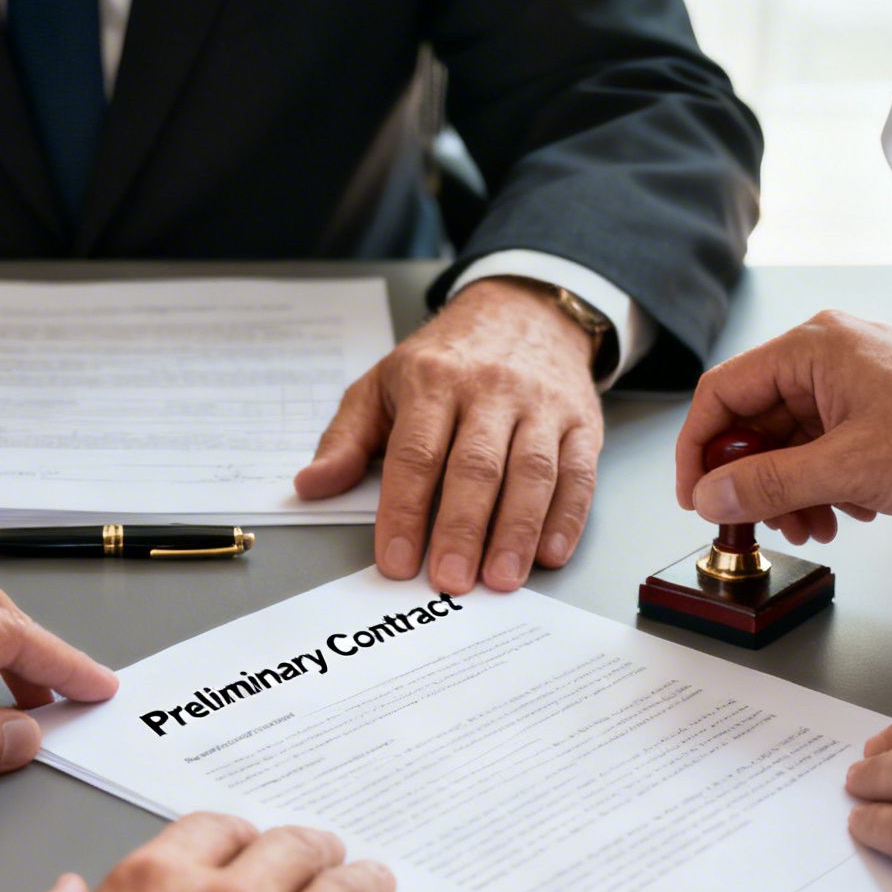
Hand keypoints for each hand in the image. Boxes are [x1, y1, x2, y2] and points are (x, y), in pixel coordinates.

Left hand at [295, 277, 602, 593]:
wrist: (525, 310)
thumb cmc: (447, 359)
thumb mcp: (383, 384)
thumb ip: (347, 440)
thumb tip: (310, 486)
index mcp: (432, 381)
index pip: (416, 454)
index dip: (405, 511)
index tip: (396, 560)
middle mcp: (490, 390)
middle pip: (477, 467)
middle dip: (462, 529)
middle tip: (450, 581)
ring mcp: (541, 405)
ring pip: (532, 473)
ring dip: (517, 531)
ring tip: (501, 579)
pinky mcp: (580, 422)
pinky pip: (578, 473)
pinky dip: (567, 517)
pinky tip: (549, 553)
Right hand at [672, 310, 891, 545]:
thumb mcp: (846, 468)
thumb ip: (768, 484)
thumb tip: (711, 495)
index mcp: (814, 348)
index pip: (723, 393)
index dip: (700, 448)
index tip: (695, 496)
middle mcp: (829, 362)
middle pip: (755, 424)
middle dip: (753, 481)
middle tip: (755, 522)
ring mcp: (855, 392)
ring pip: (790, 447)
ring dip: (790, 494)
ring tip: (810, 527)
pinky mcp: (878, 423)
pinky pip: (824, 457)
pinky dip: (823, 491)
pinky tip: (845, 516)